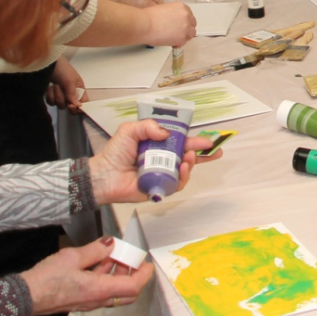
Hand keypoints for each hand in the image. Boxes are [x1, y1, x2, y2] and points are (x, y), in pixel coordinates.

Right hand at [23, 238, 152, 315]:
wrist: (26, 296)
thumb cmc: (47, 279)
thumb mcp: (73, 257)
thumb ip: (95, 250)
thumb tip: (111, 243)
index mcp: (99, 290)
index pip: (132, 287)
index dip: (144, 275)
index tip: (148, 264)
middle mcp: (96, 299)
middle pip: (125, 293)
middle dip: (132, 275)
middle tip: (131, 259)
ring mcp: (87, 301)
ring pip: (112, 291)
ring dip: (117, 274)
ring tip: (113, 255)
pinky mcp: (79, 299)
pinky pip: (99, 290)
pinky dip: (104, 277)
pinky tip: (97, 262)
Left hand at [46, 57, 86, 113]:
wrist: (48, 65)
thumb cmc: (63, 68)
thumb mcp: (70, 80)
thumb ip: (73, 94)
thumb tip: (78, 105)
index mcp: (80, 90)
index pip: (83, 104)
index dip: (79, 108)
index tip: (73, 106)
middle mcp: (71, 95)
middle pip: (71, 108)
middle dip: (67, 104)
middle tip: (67, 102)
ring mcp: (61, 96)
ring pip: (60, 105)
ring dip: (57, 96)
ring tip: (56, 85)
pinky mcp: (52, 96)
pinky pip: (51, 103)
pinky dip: (50, 95)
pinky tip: (50, 87)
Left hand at [88, 120, 221, 205]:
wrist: (103, 175)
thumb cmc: (115, 152)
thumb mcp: (130, 130)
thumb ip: (149, 126)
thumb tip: (167, 134)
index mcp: (157, 146)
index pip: (180, 142)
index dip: (195, 140)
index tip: (209, 139)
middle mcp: (163, 160)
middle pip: (187, 157)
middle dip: (203, 154)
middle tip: (212, 150)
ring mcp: (163, 175)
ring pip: (184, 171)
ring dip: (191, 163)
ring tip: (189, 157)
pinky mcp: (160, 188)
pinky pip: (177, 185)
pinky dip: (182, 177)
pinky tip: (182, 169)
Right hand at [142, 1, 195, 46]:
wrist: (145, 24)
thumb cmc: (149, 17)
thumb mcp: (165, 9)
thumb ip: (174, 14)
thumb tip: (175, 22)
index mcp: (182, 6)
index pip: (189, 15)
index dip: (185, 21)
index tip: (180, 25)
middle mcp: (186, 15)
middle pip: (192, 24)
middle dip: (186, 28)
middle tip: (177, 33)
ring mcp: (186, 26)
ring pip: (191, 33)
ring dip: (184, 36)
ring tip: (174, 38)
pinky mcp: (183, 37)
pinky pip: (184, 42)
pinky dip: (179, 43)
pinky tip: (171, 42)